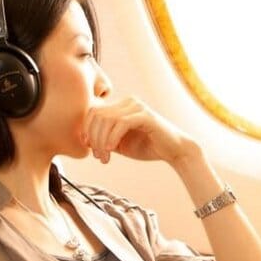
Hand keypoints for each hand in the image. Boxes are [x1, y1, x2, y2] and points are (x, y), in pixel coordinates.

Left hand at [80, 97, 194, 164]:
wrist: (174, 151)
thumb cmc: (148, 147)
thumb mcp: (120, 144)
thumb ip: (105, 139)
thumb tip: (85, 140)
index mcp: (121, 106)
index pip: (94, 111)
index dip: (87, 130)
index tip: (90, 149)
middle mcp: (128, 102)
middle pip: (97, 114)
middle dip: (93, 138)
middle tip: (98, 157)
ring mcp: (137, 107)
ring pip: (107, 119)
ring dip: (102, 141)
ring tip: (105, 157)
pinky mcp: (145, 115)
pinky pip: (120, 123)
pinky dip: (112, 137)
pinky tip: (112, 151)